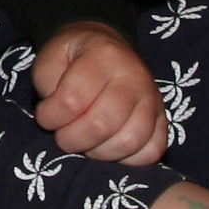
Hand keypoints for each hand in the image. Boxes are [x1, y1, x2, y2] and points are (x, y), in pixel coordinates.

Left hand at [34, 21, 167, 164]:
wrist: (107, 48)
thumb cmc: (73, 59)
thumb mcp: (50, 60)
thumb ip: (48, 86)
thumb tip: (59, 121)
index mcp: (103, 55)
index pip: (72, 100)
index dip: (50, 117)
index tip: (45, 116)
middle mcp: (134, 76)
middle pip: (102, 124)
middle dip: (72, 140)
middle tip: (64, 136)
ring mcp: (152, 98)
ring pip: (129, 141)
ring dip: (99, 153)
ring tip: (86, 143)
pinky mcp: (162, 118)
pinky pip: (152, 151)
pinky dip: (129, 160)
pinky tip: (109, 149)